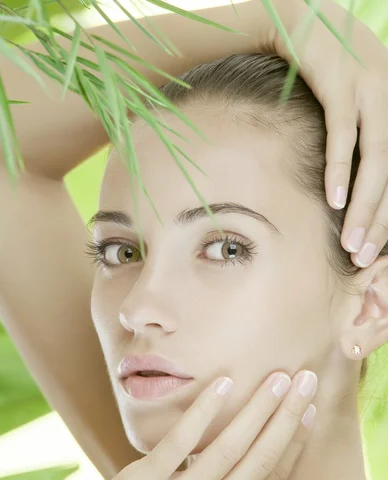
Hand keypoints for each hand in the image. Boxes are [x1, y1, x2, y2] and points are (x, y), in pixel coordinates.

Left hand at [28, 370, 316, 479]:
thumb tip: (237, 461)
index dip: (294, 443)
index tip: (308, 412)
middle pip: (260, 460)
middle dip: (287, 416)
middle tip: (305, 381)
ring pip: (229, 448)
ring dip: (259, 408)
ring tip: (277, 377)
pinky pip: (182, 441)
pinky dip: (205, 409)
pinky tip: (223, 384)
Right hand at [274, 0, 387, 267]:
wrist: (300, 16)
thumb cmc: (325, 69)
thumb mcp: (352, 102)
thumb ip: (361, 136)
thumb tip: (351, 183)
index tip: (375, 247)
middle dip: (380, 219)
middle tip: (364, 256)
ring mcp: (372, 87)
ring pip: (376, 159)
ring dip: (364, 206)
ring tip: (352, 242)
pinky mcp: (342, 81)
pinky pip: (344, 132)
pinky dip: (340, 167)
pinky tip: (335, 199)